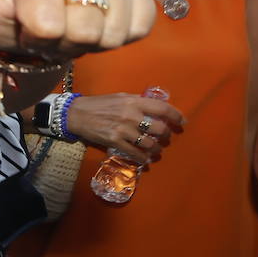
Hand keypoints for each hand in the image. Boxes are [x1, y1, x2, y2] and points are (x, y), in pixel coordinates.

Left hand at [0, 0, 154, 58]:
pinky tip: (101, 22)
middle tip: (49, 30)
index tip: (24, 26)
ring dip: (91, 41)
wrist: (38, 20)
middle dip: (63, 42)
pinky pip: (139, 28)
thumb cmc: (5, 15)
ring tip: (71, 26)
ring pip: (112, 33)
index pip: (46, 25)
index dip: (35, 37)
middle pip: (82, 33)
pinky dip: (121, 36)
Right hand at [65, 93, 183, 163]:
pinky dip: (142, 158)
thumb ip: (138, 102)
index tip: (181, 122)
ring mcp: (123, 130)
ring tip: (156, 150)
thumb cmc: (99, 104)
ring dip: (156, 149)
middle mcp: (131, 116)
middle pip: (159, 129)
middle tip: (164, 137)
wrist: (76, 114)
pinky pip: (135, 153)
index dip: (176, 116)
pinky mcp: (114, 142)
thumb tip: (155, 109)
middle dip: (165, 135)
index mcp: (134, 102)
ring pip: (149, 144)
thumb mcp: (120, 97)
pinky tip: (144, 159)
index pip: (163, 108)